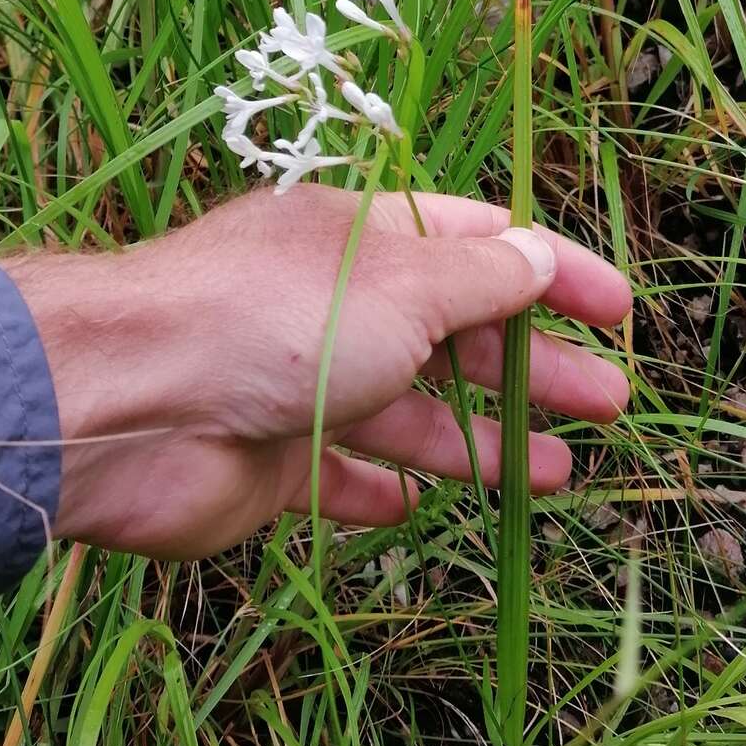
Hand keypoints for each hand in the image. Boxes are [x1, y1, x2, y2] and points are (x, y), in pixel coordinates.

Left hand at [4, 186, 631, 558]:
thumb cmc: (272, 321)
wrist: (125, 405)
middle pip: (453, 332)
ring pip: (408, 410)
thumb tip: (538, 253)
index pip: (476, 243)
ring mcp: (297, 383)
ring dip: (481, 438)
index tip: (620, 311)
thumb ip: (479, 278)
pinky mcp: (266, 460)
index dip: (552, 272)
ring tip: (557, 474)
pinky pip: (339, 476)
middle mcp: (331, 303)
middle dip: (533, 367)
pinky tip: (422, 507)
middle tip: (610, 404)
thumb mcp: (403, 284)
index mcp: (362, 238)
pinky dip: (383, 490)